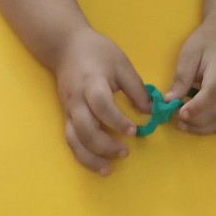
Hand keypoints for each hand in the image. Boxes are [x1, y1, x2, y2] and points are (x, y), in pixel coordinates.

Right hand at [54, 28, 149, 175]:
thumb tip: (150, 111)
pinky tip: (96, 163)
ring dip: (91, 157)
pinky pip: (70, 140)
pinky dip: (82, 155)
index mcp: (92, 83)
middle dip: (105, 145)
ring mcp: (69, 110)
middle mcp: (77, 100)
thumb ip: (136, 88)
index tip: (134, 131)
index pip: (101, 105)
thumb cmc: (98, 52)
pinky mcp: (66, 116)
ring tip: (109, 168)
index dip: (117, 121)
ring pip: (74, 140)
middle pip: (85, 128)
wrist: (66, 47)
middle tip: (125, 152)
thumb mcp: (121, 63)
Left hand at [164, 22, 215, 135]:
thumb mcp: (189, 53)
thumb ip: (181, 77)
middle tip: (175, 117)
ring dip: (203, 128)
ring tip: (184, 124)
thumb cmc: (206, 42)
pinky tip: (203, 125)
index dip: (196, 108)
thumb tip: (169, 100)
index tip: (179, 114)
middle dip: (194, 121)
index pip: (211, 94)